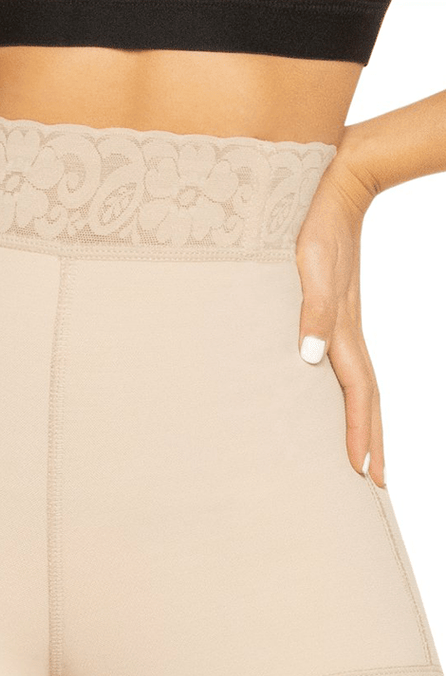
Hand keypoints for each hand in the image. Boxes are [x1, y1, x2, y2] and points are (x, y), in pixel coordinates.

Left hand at [295, 152, 385, 487]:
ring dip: (364, 420)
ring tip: (365, 451)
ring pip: (360, 383)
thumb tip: (310, 359)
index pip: (357, 394)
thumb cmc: (318, 224)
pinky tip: (338, 395)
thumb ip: (313, 311)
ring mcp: (345, 323)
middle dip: (371, 440)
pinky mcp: (335, 311)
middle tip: (376, 480)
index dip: (360, 433)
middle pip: (367, 397)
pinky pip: (347, 363)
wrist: (337, 183)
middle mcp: (347, 332)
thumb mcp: (311, 266)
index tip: (363, 472)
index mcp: (343, 330)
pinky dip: (350, 390)